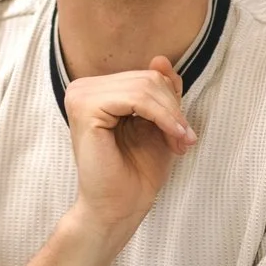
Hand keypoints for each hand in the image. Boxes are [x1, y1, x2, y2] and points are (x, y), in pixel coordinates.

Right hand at [63, 57, 196, 245]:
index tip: (184, 132)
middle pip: (148, 78)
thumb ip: (161, 91)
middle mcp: (83, 88)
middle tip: (185, 139)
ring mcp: (80, 95)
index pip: (147, 75)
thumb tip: (161, 58)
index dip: (172, 102)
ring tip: (179, 142)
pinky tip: (172, 137)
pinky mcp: (85, 108)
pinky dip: (163, 117)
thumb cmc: (136, 172)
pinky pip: (137, 98)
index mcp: (97, 90)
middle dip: (174, 110)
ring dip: (172, 116)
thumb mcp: (159, 123)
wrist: (120, 207)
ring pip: (146, 86)